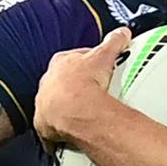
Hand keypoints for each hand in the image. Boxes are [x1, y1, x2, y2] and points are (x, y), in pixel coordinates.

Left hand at [34, 27, 131, 148]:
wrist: (75, 111)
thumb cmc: (83, 82)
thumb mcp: (104, 54)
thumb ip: (113, 42)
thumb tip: (121, 33)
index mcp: (59, 63)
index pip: (72, 60)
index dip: (86, 64)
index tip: (97, 68)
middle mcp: (48, 83)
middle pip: (63, 83)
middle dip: (75, 87)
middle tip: (93, 92)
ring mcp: (45, 104)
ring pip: (56, 105)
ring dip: (67, 109)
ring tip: (86, 114)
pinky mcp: (45, 125)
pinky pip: (53, 128)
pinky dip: (62, 131)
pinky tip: (75, 132)